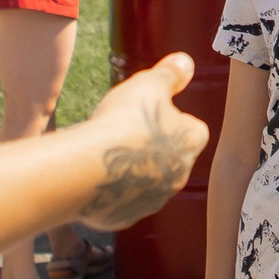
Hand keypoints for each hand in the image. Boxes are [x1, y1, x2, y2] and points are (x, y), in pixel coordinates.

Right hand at [73, 54, 208, 228]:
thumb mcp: (148, 85)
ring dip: (132, 170)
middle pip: (170, 158)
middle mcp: (179, 176)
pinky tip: (91, 175)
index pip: (193, 128)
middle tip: (123, 131)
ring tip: (104, 153)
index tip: (150, 112)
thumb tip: (186, 61)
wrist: (86, 170)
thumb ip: (170, 73)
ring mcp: (152, 201)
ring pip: (146, 182)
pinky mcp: (124, 217)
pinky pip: (120, 202)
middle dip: (152, 147)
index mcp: (190, 142)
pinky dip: (110, 191)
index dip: (172, 118)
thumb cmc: (122, 122)